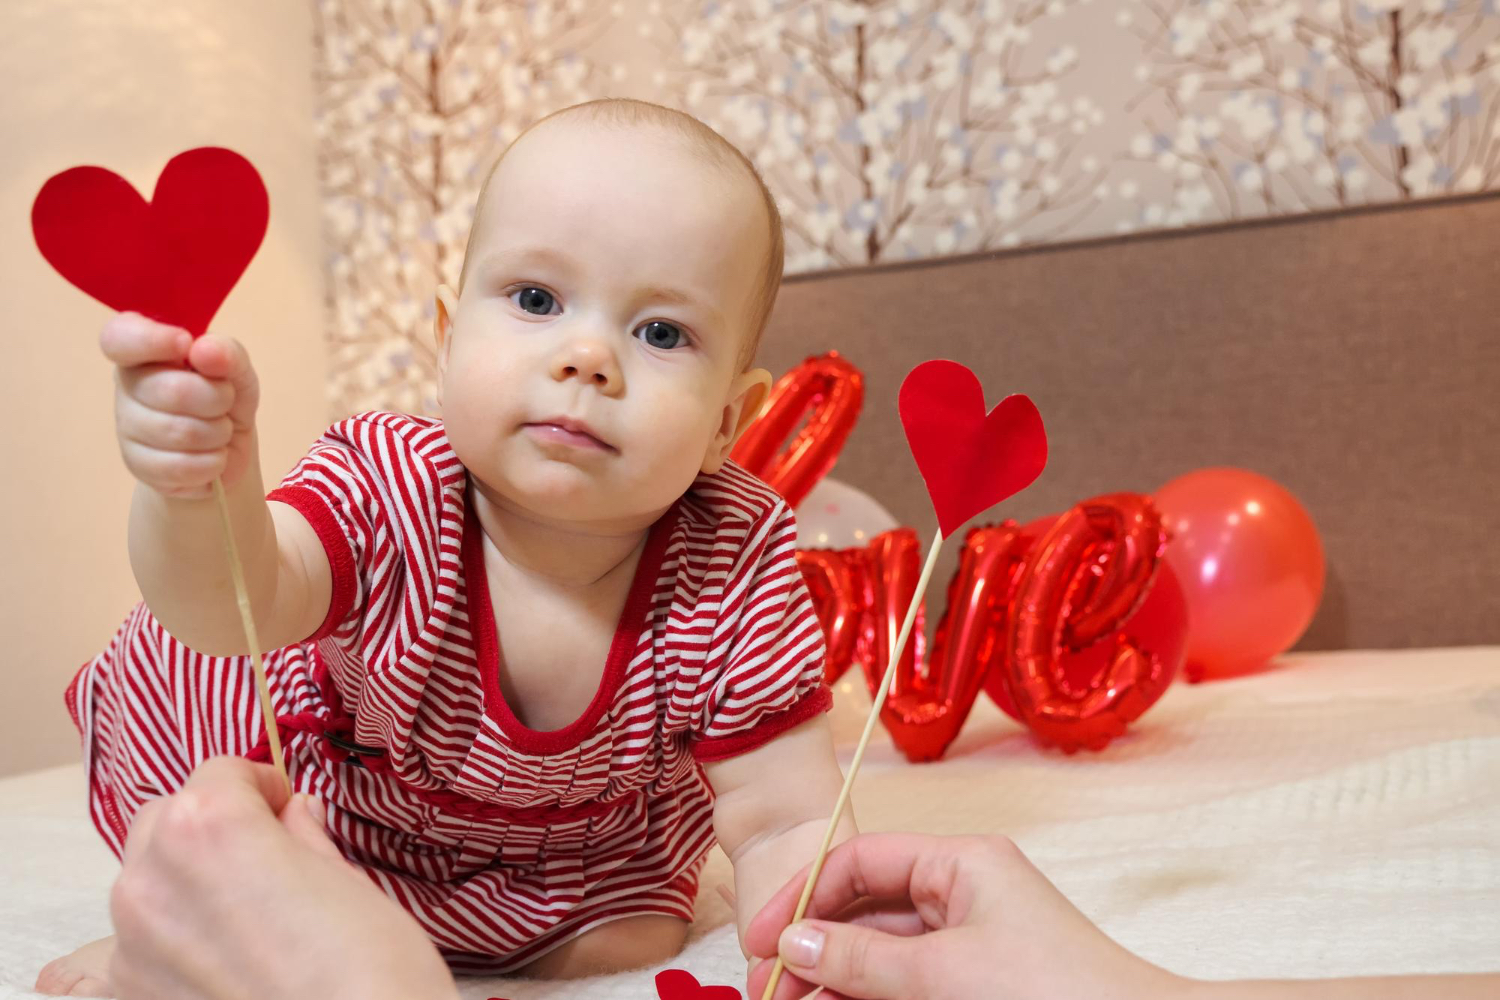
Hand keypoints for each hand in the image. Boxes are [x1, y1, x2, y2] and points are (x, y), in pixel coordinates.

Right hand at [103, 311, 259, 498]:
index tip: (185, 344)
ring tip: (219, 429)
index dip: (150, 340)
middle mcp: (127, 386)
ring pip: (180, 432)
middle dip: (218, 399)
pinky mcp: (138, 465)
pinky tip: (212, 455)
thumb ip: (227, 352)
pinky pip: (181, 467)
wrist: (228, 448)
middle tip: (225, 401)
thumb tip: (204, 350)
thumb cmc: (225, 397)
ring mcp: (128, 428)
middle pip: (172, 391)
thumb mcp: (237, 369)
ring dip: (218, 433)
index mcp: (143, 351)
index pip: (119, 338)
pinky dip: (212, 463)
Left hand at [107, 756, 457, 999]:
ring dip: (186, 881)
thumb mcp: (347, 878)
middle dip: (210, 827)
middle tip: (266, 854)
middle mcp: (153, 876)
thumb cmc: (367, 966)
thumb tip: (293, 817)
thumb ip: (302, 838)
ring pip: (146, 881)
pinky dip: (173, 940)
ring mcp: (133, 941)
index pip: (221, 772)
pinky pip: (140, 945)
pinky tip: (226, 960)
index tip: (287, 808)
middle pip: (165, 819)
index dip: (262, 787)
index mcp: (209, 825)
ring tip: (247, 912)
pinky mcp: (132, 993)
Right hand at [745, 832, 1179, 999]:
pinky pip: (905, 982)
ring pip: (881, 952)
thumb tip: (794, 942)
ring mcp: (971, 940)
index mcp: (962, 863)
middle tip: (769, 992)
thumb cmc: (1056, 993)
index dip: (803, 896)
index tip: (761, 940)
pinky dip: (868, 995)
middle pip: (865, 909)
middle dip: (813, 948)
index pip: (861, 861)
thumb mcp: (943, 973)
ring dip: (835, 979)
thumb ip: (863, 958)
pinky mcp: (976, 982)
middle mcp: (964, 892)